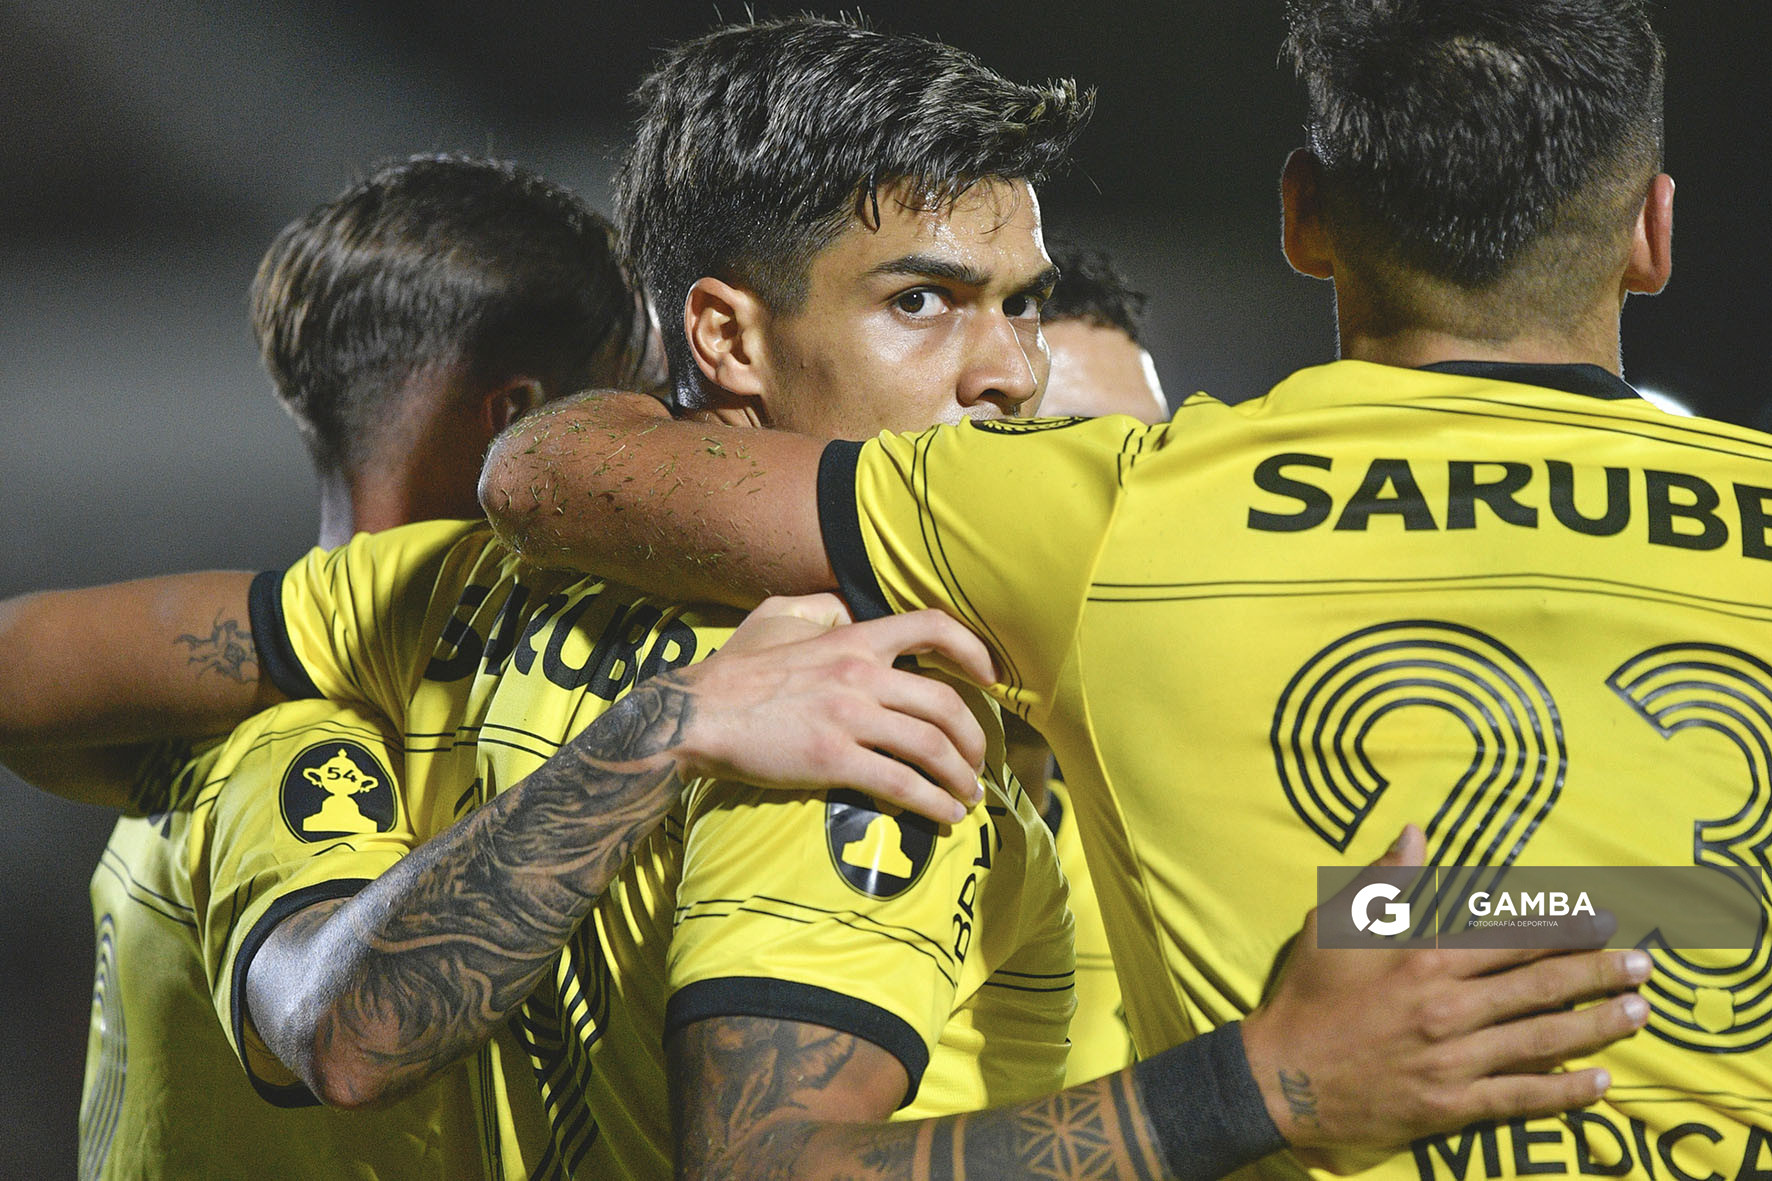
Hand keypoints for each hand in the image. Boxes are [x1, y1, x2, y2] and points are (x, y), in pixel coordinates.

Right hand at [671, 595, 995, 823]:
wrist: (695, 713)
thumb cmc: (735, 671)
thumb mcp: (778, 619)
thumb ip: (817, 610)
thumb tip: (844, 608)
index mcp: (852, 638)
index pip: (931, 626)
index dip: (972, 649)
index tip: (991, 677)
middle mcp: (859, 674)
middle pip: (945, 703)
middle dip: (974, 737)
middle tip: (979, 762)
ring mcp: (848, 718)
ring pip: (931, 747)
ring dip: (961, 777)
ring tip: (968, 797)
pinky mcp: (832, 760)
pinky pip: (900, 784)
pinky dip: (933, 803)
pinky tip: (944, 816)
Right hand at [1241, 825, 1650, 1163]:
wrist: (1281, 1075)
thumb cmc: (1307, 995)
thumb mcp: (1334, 925)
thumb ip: (1382, 882)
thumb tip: (1413, 834)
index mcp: (1423, 959)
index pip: (1510, 940)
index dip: (1562, 929)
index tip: (1602, 921)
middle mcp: (1448, 1007)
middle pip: (1540, 987)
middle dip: (1598, 974)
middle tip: (1642, 966)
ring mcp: (1453, 1059)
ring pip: (1542, 1039)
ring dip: (1597, 1026)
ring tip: (1638, 1013)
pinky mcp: (1450, 1104)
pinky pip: (1520, 1097)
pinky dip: (1564, 1091)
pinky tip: (1601, 1084)